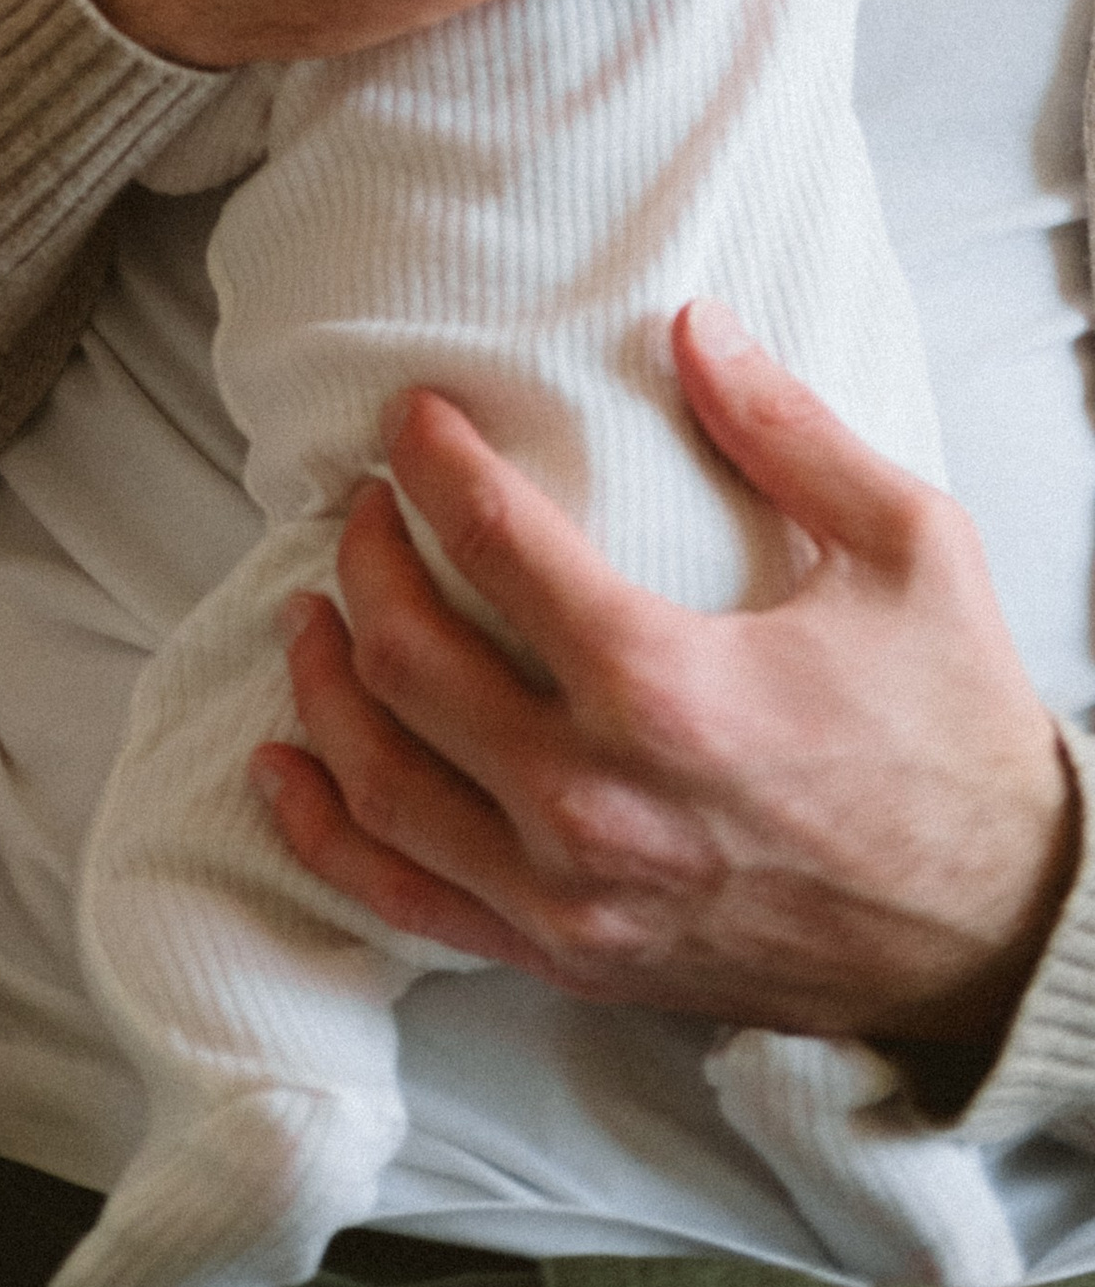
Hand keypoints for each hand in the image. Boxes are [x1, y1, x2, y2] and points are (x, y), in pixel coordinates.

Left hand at [254, 306, 1080, 1051]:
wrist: (999, 931)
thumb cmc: (955, 733)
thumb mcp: (910, 551)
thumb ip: (789, 431)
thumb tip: (694, 326)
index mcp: (667, 690)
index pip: (492, 544)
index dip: (431, 463)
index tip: (410, 420)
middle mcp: (594, 803)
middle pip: (409, 660)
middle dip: (365, 561)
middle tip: (367, 507)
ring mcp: (571, 897)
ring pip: (382, 780)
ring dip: (325, 683)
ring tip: (315, 610)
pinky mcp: (569, 961)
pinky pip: (406, 900)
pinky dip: (325, 833)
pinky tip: (287, 765)